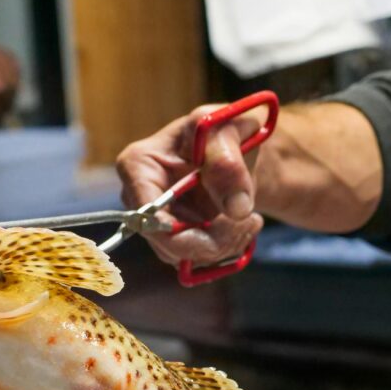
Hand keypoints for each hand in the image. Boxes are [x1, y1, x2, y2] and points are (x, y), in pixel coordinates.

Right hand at [116, 104, 264, 266]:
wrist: (236, 148)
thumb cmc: (223, 130)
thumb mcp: (229, 130)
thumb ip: (229, 164)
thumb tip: (236, 210)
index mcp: (137, 166)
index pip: (147, 216)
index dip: (182, 232)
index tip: (230, 223)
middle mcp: (138, 200)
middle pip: (167, 243)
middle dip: (214, 240)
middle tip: (252, 221)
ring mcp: (154, 222)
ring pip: (184, 257)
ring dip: (224, 245)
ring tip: (251, 219)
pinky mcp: (174, 238)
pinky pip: (196, 259)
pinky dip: (225, 249)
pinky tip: (243, 227)